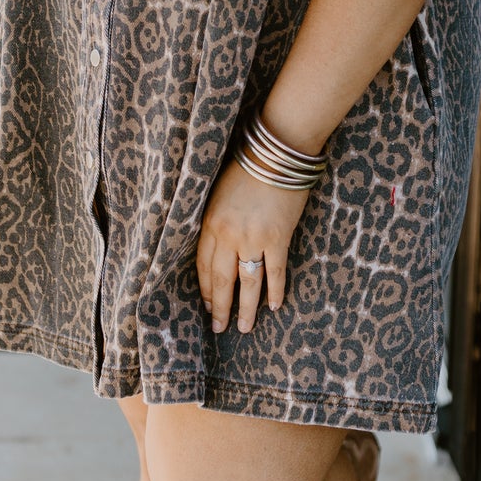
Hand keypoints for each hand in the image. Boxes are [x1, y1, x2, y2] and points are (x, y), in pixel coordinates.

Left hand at [195, 159, 311, 335]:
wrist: (276, 153)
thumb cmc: (247, 167)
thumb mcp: (219, 194)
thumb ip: (217, 222)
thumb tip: (219, 248)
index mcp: (210, 223)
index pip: (202, 266)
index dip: (205, 289)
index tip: (207, 306)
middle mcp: (228, 235)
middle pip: (221, 280)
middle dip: (220, 307)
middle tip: (219, 327)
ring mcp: (254, 239)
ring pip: (248, 283)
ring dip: (245, 308)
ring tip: (245, 327)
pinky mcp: (278, 238)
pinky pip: (275, 272)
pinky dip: (275, 291)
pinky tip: (274, 306)